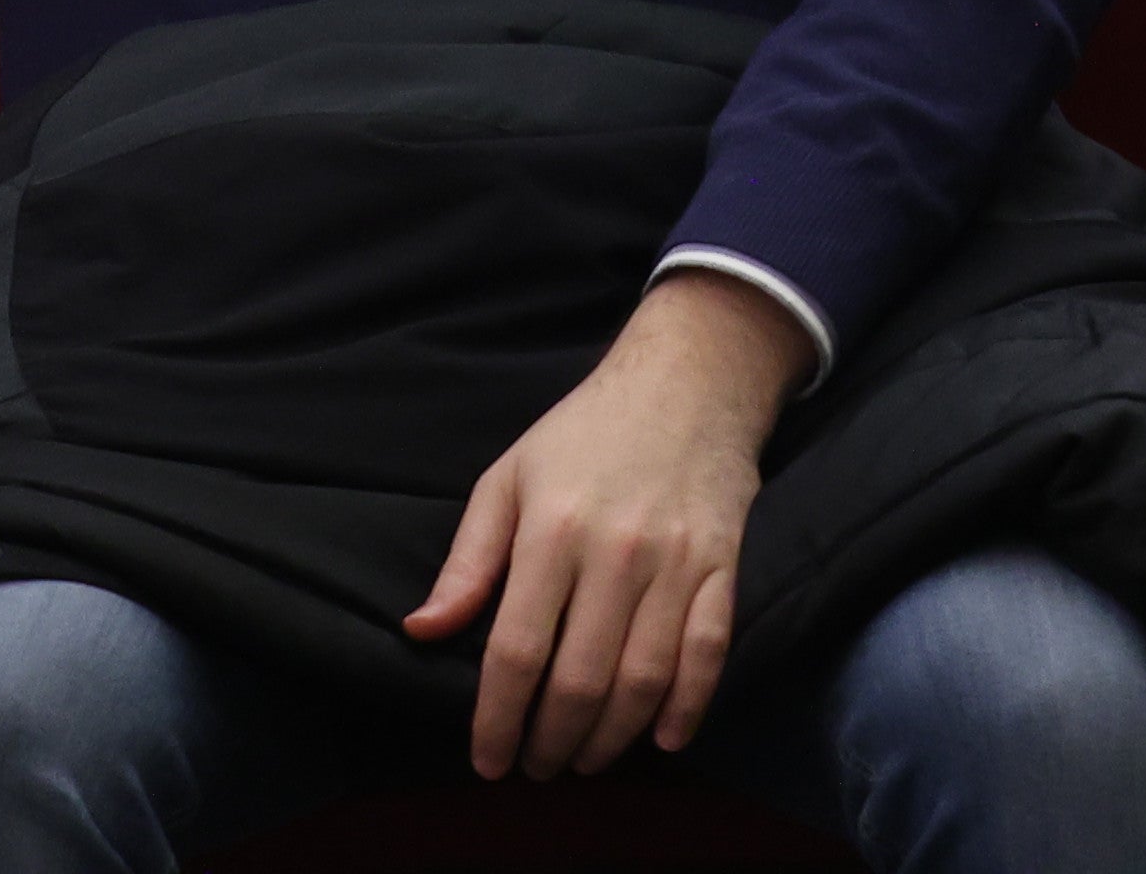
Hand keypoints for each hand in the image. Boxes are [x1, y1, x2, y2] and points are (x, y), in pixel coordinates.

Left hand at [404, 270, 812, 777]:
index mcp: (551, 530)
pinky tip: (662, 738)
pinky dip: (689, 704)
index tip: (488, 759)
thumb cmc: (586, 431)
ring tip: (584, 760)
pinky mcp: (722, 563)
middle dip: (551, 742)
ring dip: (610, 738)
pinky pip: (709, 649)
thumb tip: (423, 632)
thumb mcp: (508, 478)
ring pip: (642, 678)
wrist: (689, 378)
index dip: (498, 720)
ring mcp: (676, 560)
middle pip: (579, 679)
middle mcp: (615, 552)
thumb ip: (467, 560)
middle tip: (537, 767)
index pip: (516, 652)